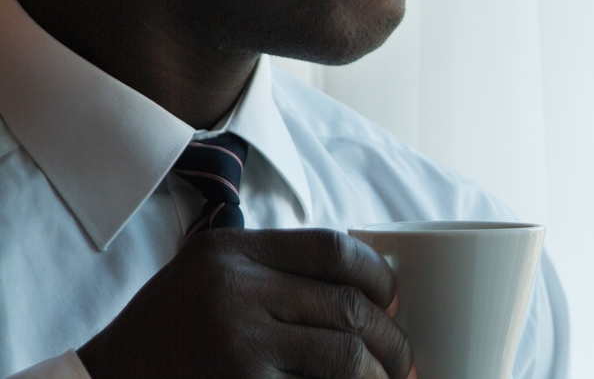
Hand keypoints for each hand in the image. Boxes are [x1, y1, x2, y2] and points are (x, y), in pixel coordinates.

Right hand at [77, 228, 415, 378]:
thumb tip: (366, 285)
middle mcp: (234, 290)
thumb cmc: (167, 332)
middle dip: (392, 338)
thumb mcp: (209, 276)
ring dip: (382, 375)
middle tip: (405, 359)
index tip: (393, 298)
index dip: (378, 273)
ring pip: (346, 355)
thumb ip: (271, 268)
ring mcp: (237, 344)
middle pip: (348, 305)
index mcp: (232, 251)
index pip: (333, 248)